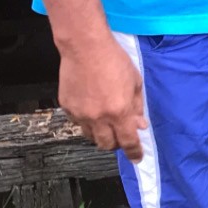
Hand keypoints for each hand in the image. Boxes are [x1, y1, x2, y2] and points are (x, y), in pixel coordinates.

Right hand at [56, 25, 142, 157]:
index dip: (134, 152)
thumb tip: (140, 125)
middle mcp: (98, 117)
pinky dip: (87, 121)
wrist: (86, 49)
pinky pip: (79, 123)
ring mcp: (80, 115)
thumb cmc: (115, 60)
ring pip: (91, 136)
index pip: (127, 140)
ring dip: (101, 134)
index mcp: (119, 111)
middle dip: (116, 144)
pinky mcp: (67, 109)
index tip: (137, 158)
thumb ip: (136, 106)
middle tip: (121, 135)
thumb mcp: (135, 81)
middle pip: (106, 144)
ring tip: (107, 121)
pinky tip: (92, 107)